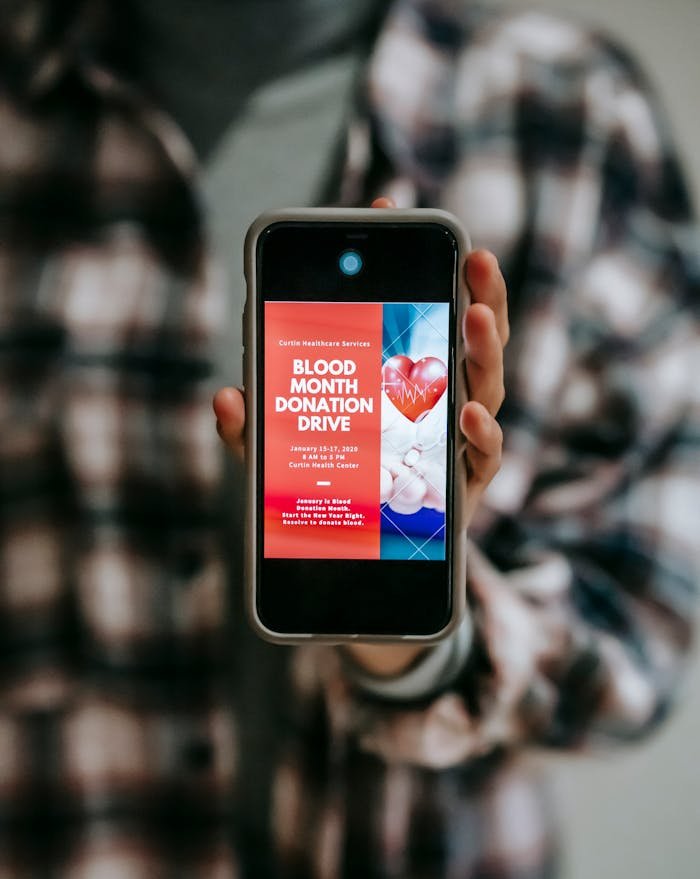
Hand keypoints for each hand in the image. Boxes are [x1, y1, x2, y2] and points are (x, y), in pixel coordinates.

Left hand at [213, 198, 506, 675]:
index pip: (413, 313)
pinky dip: (480, 434)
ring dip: (484, 352)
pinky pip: (481, 458)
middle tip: (471, 255)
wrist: (361, 579)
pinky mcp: (464, 492)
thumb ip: (257, 433)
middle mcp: (438, 408)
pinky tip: (469, 413)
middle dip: (475, 294)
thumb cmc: (331, 501)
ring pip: (485, 388)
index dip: (400, 261)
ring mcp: (455, 447)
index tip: (387, 207)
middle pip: (466, 342)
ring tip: (476, 317)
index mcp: (402, 385)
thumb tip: (225, 398)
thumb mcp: (283, 463)